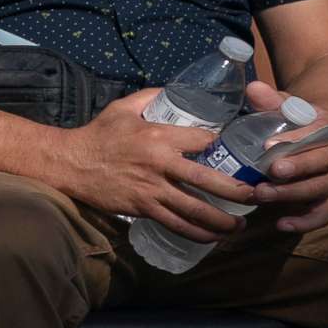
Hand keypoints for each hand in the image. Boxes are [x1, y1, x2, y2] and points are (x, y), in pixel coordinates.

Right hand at [47, 91, 253, 242]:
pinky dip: (197, 233)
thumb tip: (177, 90)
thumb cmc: (98, 134)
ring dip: (222, 220)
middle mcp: (159, 164)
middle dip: (238, 191)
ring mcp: (151, 190)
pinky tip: (213, 237)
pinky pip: (176, 224)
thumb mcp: (123, 108)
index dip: (223, 146)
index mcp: (158, 136)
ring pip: (195, 209)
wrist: (70, 163)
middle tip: (257, 196)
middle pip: (208, 180)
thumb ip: (151, 96)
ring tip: (240, 224)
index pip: (204, 141)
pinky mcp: (142, 208)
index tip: (236, 153)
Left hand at [236, 78, 327, 232]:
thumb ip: (273, 99)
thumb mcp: (292, 105)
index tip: (269, 144)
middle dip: (298, 169)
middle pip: (324, 164)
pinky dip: (305, 222)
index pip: (318, 134)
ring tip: (262, 194)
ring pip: (322, 189)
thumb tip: (254, 88)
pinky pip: (323, 212)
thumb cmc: (304, 118)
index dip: (296, 140)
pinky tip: (281, 224)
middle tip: (270, 172)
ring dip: (293, 194)